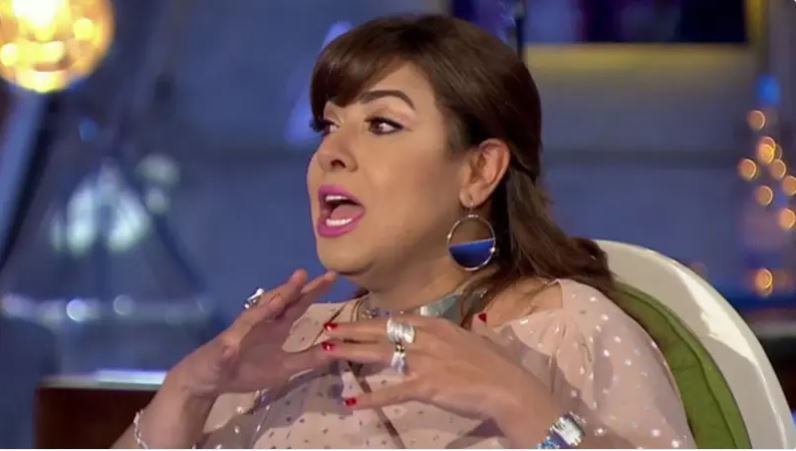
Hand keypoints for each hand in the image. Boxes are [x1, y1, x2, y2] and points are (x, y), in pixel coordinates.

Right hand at [167, 269, 336, 399]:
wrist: (209, 380)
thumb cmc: (246, 370)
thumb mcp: (284, 368)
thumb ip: (308, 359)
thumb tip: (336, 350)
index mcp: (277, 328)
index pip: (298, 306)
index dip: (314, 292)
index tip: (332, 277)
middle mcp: (263, 322)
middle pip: (284, 300)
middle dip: (302, 286)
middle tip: (324, 272)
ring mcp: (244, 328)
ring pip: (264, 308)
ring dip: (280, 295)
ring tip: (297, 281)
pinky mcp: (227, 342)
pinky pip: (241, 329)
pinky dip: (253, 320)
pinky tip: (267, 311)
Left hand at [320, 314, 548, 421]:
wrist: (508, 388)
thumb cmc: (497, 366)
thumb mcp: (477, 340)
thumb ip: (461, 334)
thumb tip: (461, 327)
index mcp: (437, 325)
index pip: (396, 320)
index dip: (371, 321)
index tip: (352, 320)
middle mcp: (427, 337)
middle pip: (381, 331)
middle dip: (351, 330)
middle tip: (327, 330)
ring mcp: (424, 361)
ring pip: (379, 354)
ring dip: (350, 353)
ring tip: (326, 353)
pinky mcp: (425, 386)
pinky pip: (392, 392)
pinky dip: (372, 398)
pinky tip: (353, 402)